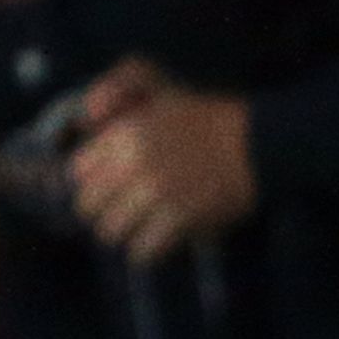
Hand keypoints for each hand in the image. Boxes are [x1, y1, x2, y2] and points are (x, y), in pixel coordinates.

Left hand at [68, 58, 256, 261]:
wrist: (260, 142)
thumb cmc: (210, 116)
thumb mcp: (161, 88)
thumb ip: (119, 89)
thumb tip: (87, 120)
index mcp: (127, 132)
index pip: (78, 171)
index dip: (91, 181)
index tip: (108, 186)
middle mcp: (136, 162)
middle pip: (88, 206)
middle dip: (102, 211)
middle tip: (122, 212)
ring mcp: (157, 191)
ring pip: (110, 232)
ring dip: (124, 233)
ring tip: (140, 228)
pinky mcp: (180, 218)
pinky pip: (142, 251)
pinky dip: (147, 250)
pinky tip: (158, 241)